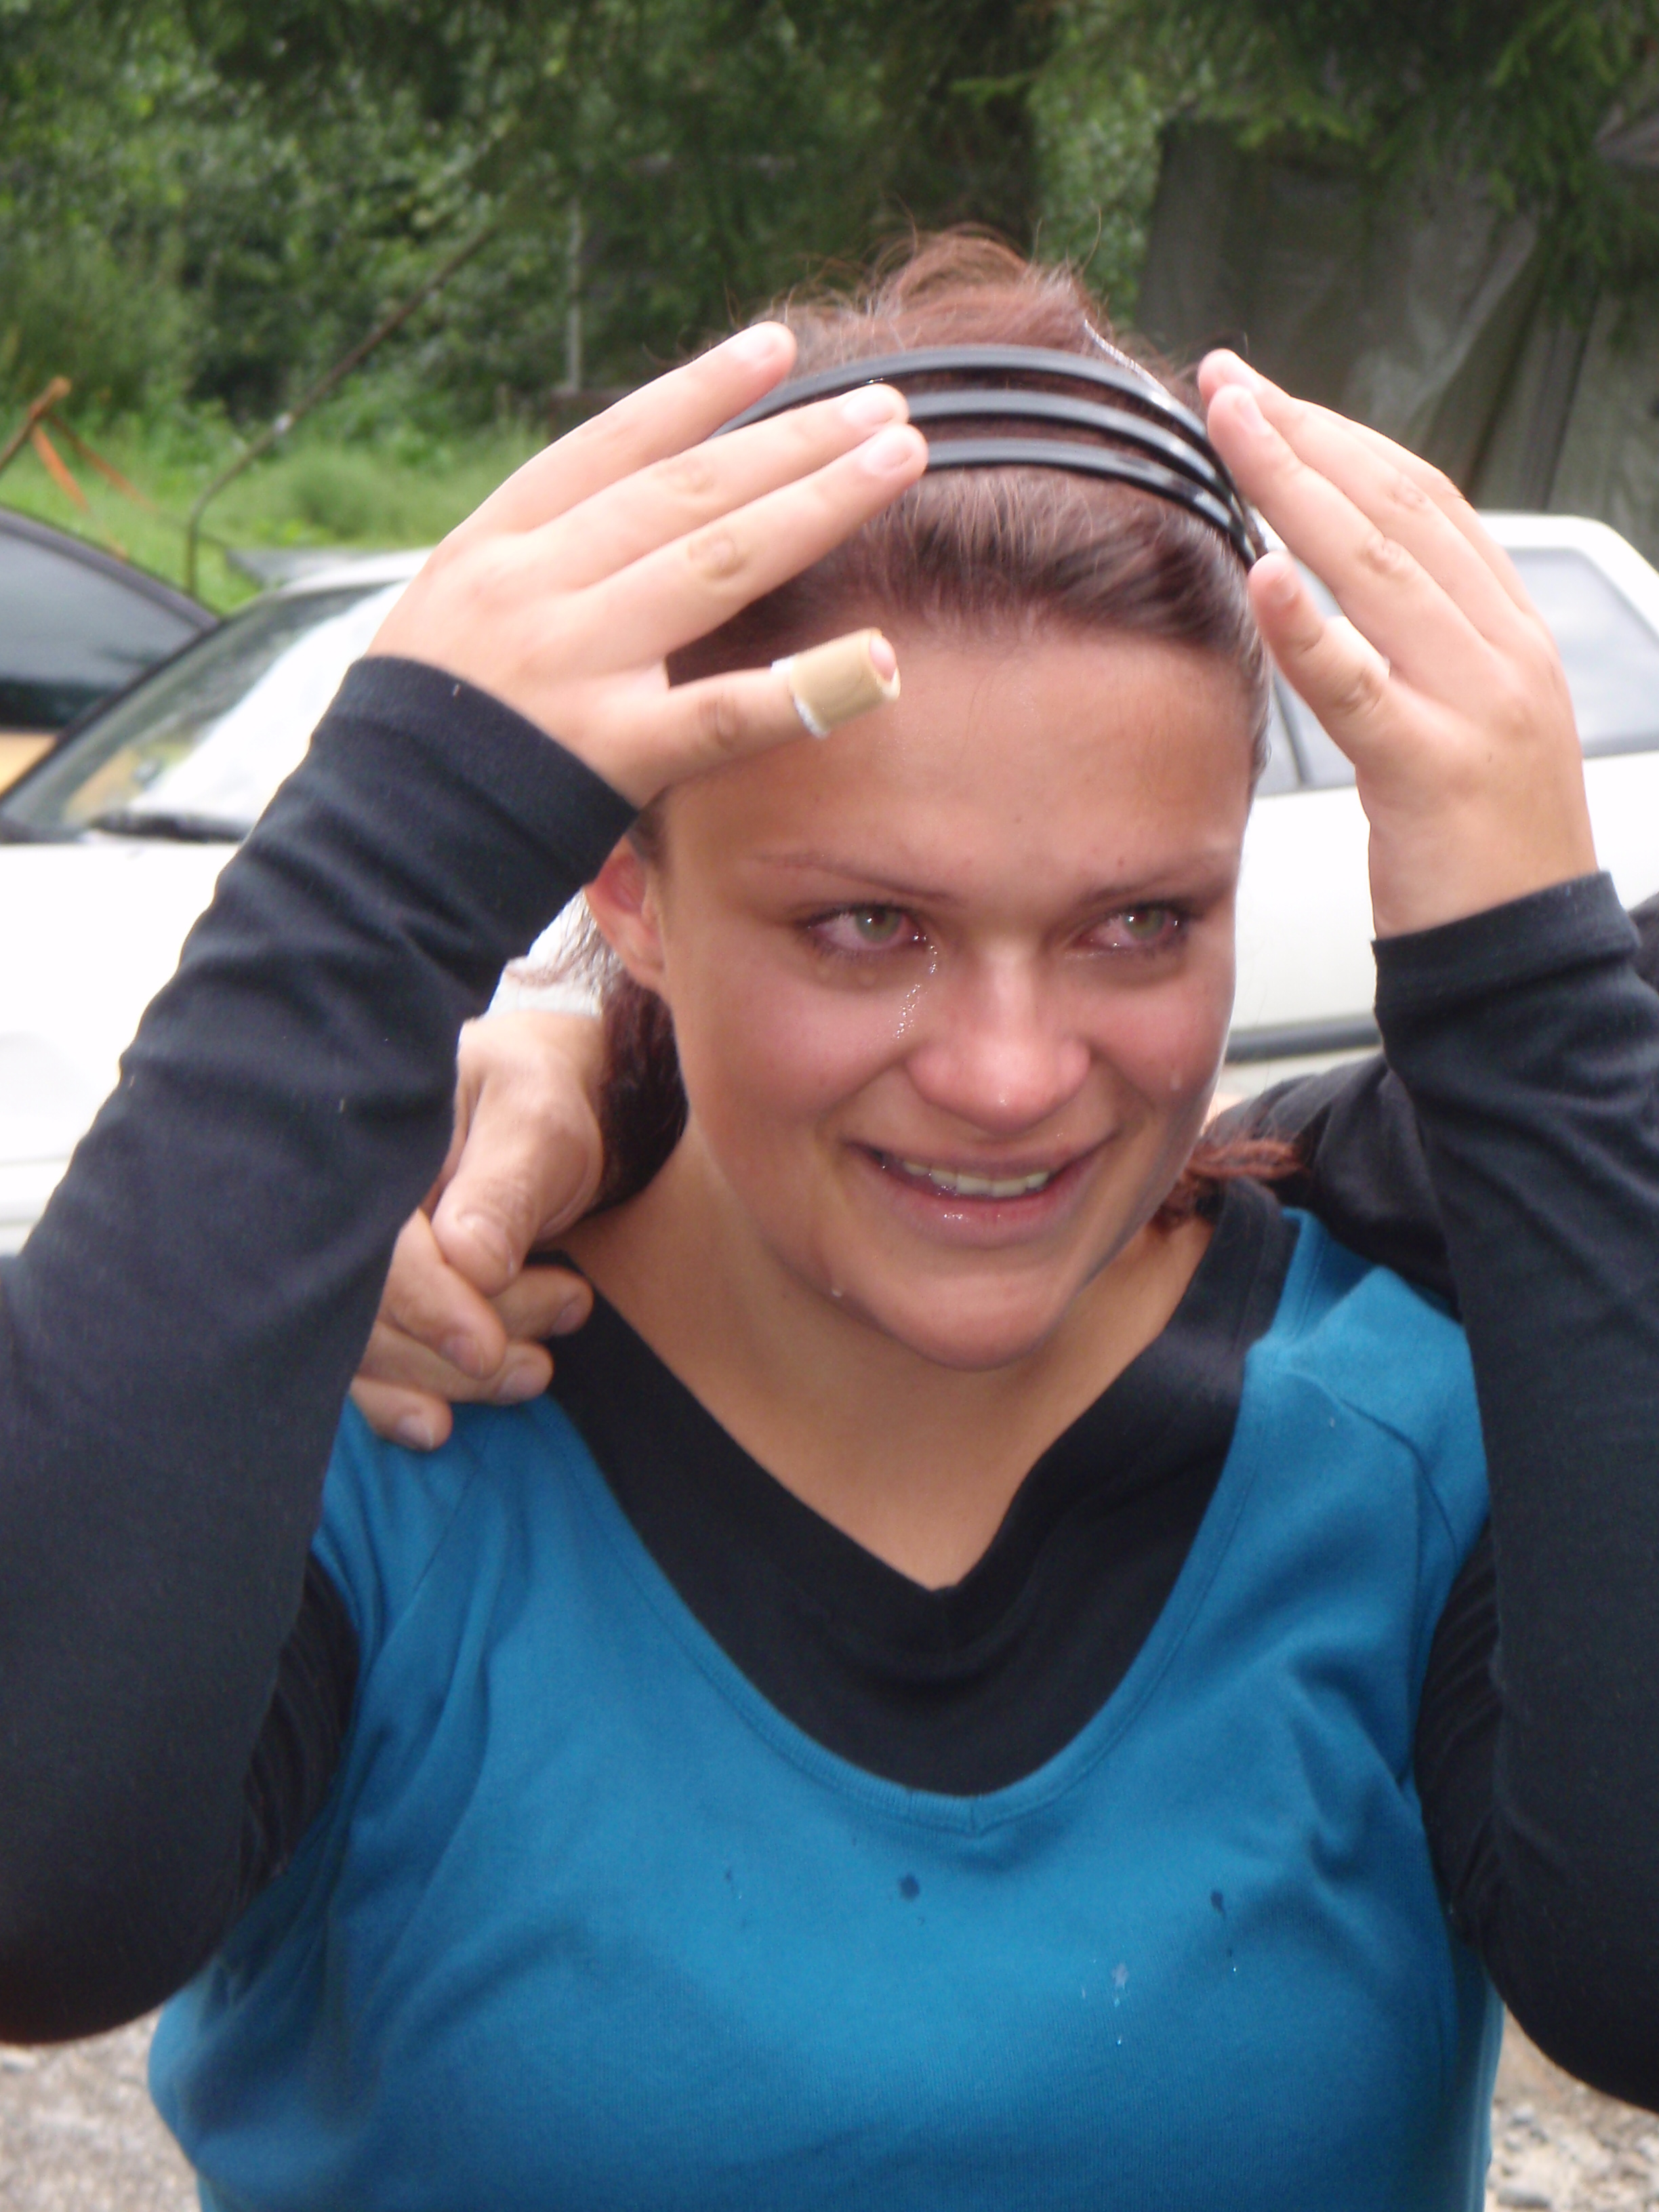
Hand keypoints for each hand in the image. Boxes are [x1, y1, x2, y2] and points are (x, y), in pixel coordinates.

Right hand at [351, 1012, 605, 1449]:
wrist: (548, 1110)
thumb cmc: (540, 1103)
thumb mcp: (538, 1121)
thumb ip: (506, 1187)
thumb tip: (470, 1263)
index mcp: (367, 1158)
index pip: (376, 1251)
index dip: (427, 1307)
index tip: (486, 1347)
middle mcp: (341, 1214)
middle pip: (367, 1314)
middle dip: (458, 1349)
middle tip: (558, 1323)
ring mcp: (347, 1262)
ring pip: (368, 1351)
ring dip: (452, 1381)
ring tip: (538, 1368)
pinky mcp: (369, 1303)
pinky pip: (361, 1368)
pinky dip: (398, 1404)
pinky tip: (436, 1427)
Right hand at [369, 325, 925, 806]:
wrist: (366, 850)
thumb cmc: (417, 743)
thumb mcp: (448, 622)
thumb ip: (530, 571)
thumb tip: (616, 527)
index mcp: (493, 547)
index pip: (612, 446)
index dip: (698, 392)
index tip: (775, 348)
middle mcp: (535, 585)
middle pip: (687, 491)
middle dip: (792, 439)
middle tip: (884, 402)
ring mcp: (574, 664)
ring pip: (717, 563)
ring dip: (817, 503)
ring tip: (898, 459)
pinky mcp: (608, 752)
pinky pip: (723, 714)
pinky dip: (806, 689)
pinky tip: (881, 661)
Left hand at [1201, 353, 1595, 937]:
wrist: (1526, 967)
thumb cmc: (1478, 856)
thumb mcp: (1460, 728)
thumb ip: (1416, 654)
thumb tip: (1334, 592)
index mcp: (1510, 634)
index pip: (1424, 501)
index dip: (1342, 437)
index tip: (1265, 395)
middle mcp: (1503, 651)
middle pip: (1398, 511)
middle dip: (1306, 435)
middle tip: (1225, 381)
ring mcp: (1476, 707)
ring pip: (1380, 572)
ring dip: (1295, 489)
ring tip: (1231, 427)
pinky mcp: (1433, 774)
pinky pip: (1362, 689)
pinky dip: (1311, 627)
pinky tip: (1262, 573)